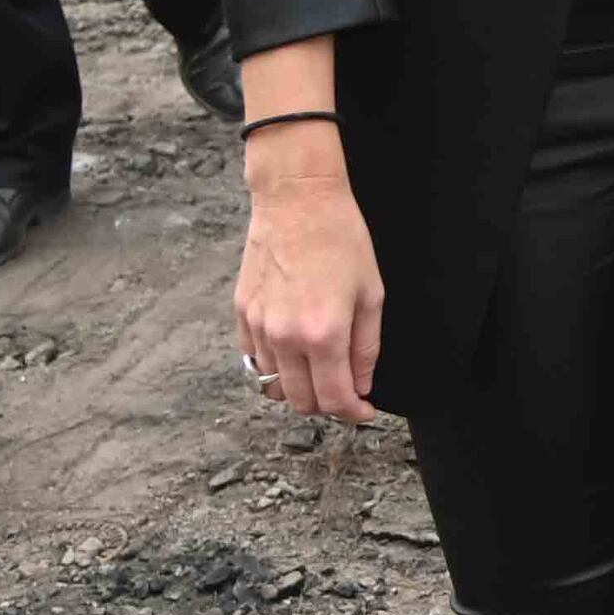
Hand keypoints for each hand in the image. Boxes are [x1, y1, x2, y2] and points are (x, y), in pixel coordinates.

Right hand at [236, 134, 386, 422]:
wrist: (297, 200)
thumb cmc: (341, 239)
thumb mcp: (371, 294)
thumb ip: (366, 348)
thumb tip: (362, 385)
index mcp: (323, 334)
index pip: (334, 399)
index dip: (353, 414)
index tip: (364, 412)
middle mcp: (285, 337)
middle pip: (299, 401)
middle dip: (326, 405)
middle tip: (345, 392)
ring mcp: (258, 327)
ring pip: (272, 385)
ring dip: (298, 389)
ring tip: (320, 372)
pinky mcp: (241, 314)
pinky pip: (254, 360)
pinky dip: (275, 367)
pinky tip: (295, 351)